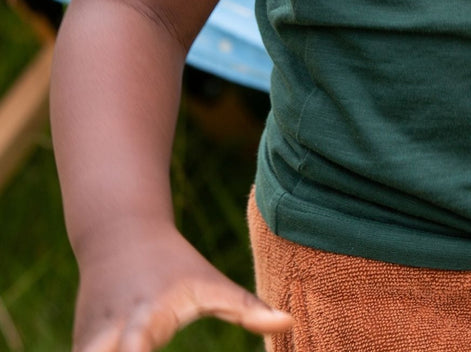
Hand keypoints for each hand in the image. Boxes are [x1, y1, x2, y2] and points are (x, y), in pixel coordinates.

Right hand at [73, 221, 291, 351]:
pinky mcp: (76, 348)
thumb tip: (290, 324)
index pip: (137, 348)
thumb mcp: (210, 283)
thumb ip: (247, 308)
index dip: (136, 350)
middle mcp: (109, 335)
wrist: (119, 235)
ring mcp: (86, 343)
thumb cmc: (176, 265)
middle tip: (140, 349)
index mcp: (146, 318)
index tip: (144, 349)